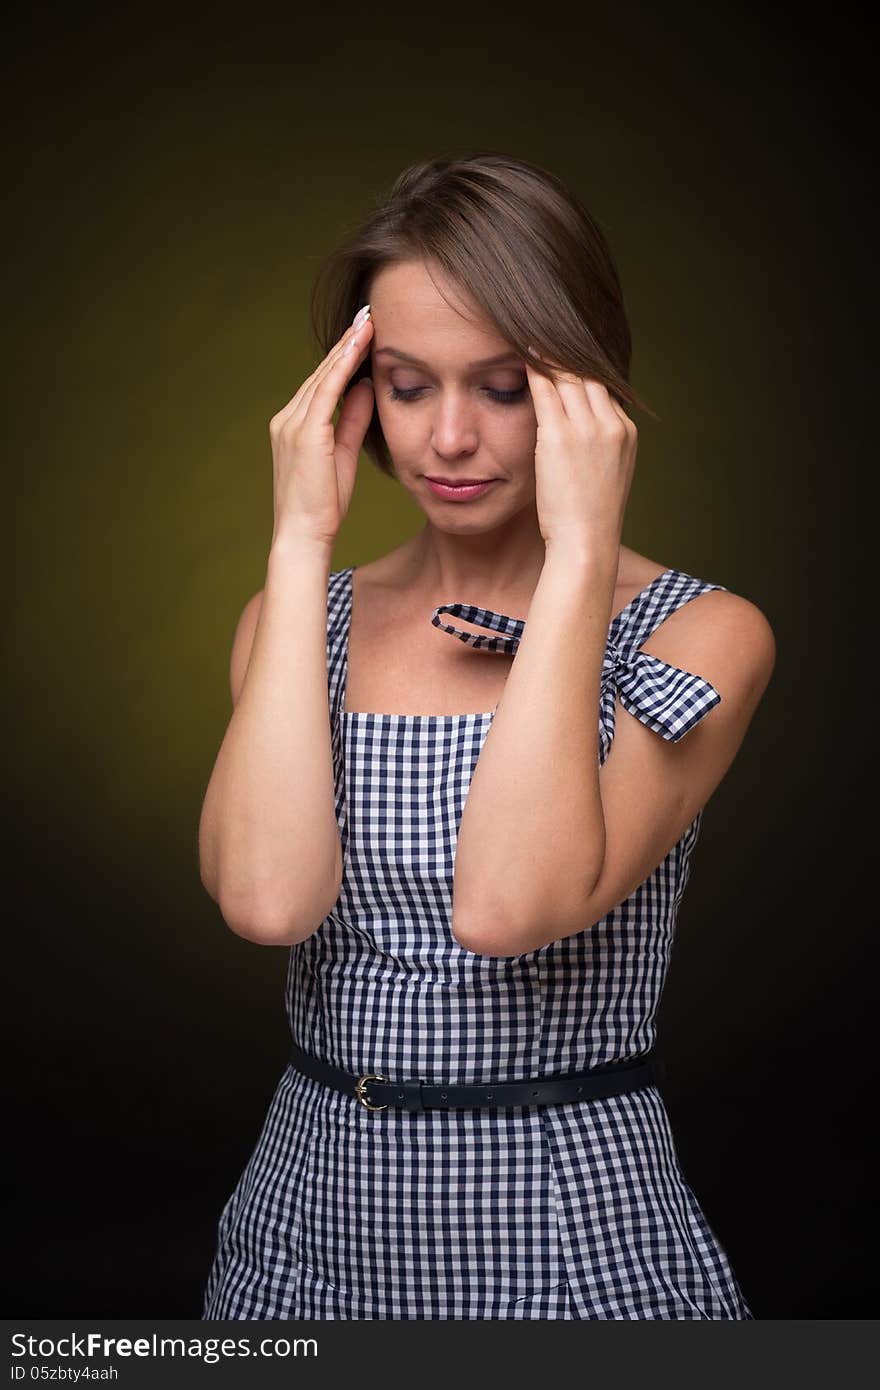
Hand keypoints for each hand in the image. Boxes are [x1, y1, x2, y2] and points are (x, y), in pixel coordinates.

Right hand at [268, 306, 374, 546]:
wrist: (304, 535)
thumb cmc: (323, 506)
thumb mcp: (343, 455)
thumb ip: (352, 420)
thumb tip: (364, 387)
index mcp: (294, 426)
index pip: (323, 383)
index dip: (343, 356)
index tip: (363, 331)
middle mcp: (287, 419)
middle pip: (322, 373)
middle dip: (346, 342)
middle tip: (368, 313)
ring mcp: (292, 424)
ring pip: (323, 376)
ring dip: (347, 346)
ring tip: (368, 320)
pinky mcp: (304, 433)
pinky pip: (326, 391)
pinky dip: (343, 365)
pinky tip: (359, 345)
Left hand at [524, 350, 637, 552]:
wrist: (586, 542)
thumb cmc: (588, 518)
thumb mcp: (605, 477)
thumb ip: (598, 449)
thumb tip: (580, 439)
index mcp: (625, 433)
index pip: (604, 387)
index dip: (583, 368)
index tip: (566, 354)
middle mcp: (611, 424)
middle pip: (589, 374)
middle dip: (567, 353)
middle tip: (546, 329)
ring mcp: (587, 428)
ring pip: (568, 376)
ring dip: (550, 353)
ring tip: (531, 333)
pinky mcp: (560, 436)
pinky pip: (546, 389)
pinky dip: (535, 367)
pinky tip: (523, 351)